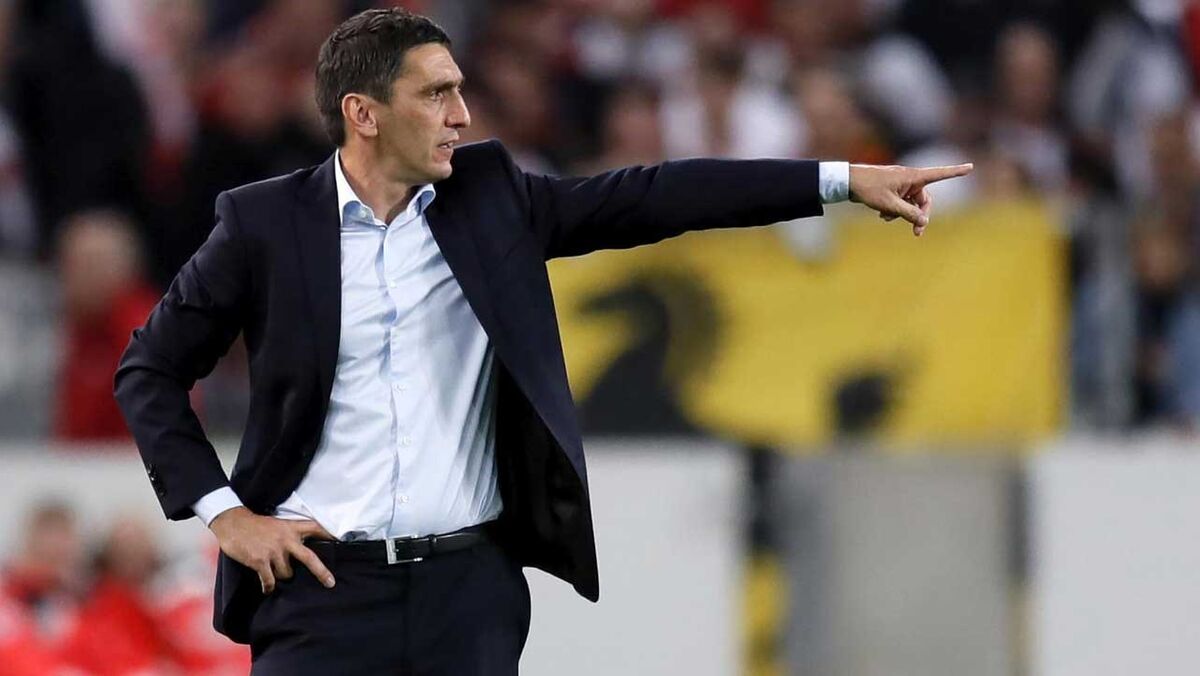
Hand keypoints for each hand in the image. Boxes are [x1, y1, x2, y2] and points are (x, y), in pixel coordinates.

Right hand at [209, 507, 335, 593]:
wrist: (233, 522)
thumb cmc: (255, 525)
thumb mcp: (277, 524)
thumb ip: (290, 534)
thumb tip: (300, 550)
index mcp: (291, 528)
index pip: (315, 529)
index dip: (329, 535)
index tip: (341, 542)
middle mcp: (286, 539)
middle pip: (310, 558)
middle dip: (322, 572)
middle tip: (331, 583)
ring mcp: (274, 551)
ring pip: (287, 573)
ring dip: (282, 576)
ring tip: (274, 571)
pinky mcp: (260, 561)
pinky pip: (270, 581)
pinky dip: (268, 587)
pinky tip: (267, 588)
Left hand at [848, 163, 973, 236]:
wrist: (847, 182)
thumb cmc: (868, 189)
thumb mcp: (890, 205)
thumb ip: (908, 214)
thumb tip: (924, 221)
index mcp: (912, 176)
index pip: (939, 174)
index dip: (955, 171)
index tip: (970, 166)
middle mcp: (909, 178)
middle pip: (924, 199)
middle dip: (920, 215)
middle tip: (917, 233)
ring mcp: (901, 183)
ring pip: (910, 203)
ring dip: (902, 213)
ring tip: (886, 217)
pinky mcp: (892, 188)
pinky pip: (900, 202)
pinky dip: (894, 209)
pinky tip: (881, 214)